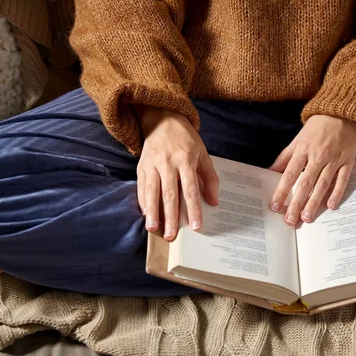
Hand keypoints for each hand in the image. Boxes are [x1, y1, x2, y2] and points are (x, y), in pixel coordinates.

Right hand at [136, 106, 218, 239]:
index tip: (195, 226)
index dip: (193, 209)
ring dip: (153, 212)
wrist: (163, 120)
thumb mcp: (203, 154)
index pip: (191, 189)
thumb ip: (210, 179)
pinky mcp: (141, 166)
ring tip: (154, 229)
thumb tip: (214, 202)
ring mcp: (152, 164)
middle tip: (172, 235)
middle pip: (170, 194)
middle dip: (171, 216)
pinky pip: (141, 187)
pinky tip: (146, 214)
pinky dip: (143, 201)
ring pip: (152, 192)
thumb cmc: (186, 140)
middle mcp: (168, 163)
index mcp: (186, 160)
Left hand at [269, 115, 355, 224]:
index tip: (275, 206)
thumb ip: (285, 157)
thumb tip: (270, 171)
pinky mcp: (348, 161)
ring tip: (307, 218)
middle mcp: (318, 156)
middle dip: (296, 203)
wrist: (342, 112)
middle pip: (305, 183)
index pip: (290, 174)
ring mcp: (334, 159)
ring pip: (322, 184)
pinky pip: (342, 180)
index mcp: (303, 149)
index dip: (282, 191)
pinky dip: (337, 193)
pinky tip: (331, 206)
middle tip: (290, 220)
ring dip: (314, 203)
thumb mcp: (298, 139)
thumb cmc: (318, 127)